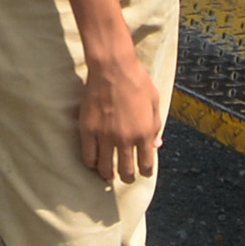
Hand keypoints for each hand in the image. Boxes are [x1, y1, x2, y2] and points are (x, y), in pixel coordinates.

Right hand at [77, 55, 163, 184]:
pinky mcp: (87, 130)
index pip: (146, 164)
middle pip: (126, 170)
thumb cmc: (137, 81)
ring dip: (108, 175)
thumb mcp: (154, 103)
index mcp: (144, 133)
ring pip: (105, 168)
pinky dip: (91, 164)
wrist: (112, 68)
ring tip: (109, 175)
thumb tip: (157, 145)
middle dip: (128, 177)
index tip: (144, 173)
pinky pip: (88, 157)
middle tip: (126, 177)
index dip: (146, 172)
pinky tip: (94, 163)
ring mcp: (105, 136)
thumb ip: (156, 126)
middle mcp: (125, 139)